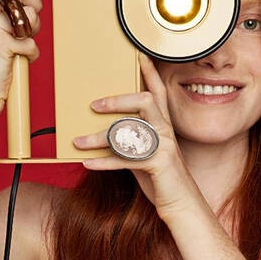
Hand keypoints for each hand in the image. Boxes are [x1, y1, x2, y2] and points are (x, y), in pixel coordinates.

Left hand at [73, 54, 203, 220]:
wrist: (183, 205)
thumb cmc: (160, 178)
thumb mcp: (144, 155)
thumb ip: (129, 140)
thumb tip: (102, 132)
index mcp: (164, 125)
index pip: (158, 92)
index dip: (150, 72)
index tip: (138, 54)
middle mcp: (166, 131)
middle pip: (145, 100)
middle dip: (118, 99)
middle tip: (94, 104)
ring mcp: (164, 146)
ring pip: (129, 131)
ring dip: (100, 136)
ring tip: (77, 141)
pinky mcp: (159, 165)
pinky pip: (126, 160)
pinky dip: (103, 161)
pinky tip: (87, 162)